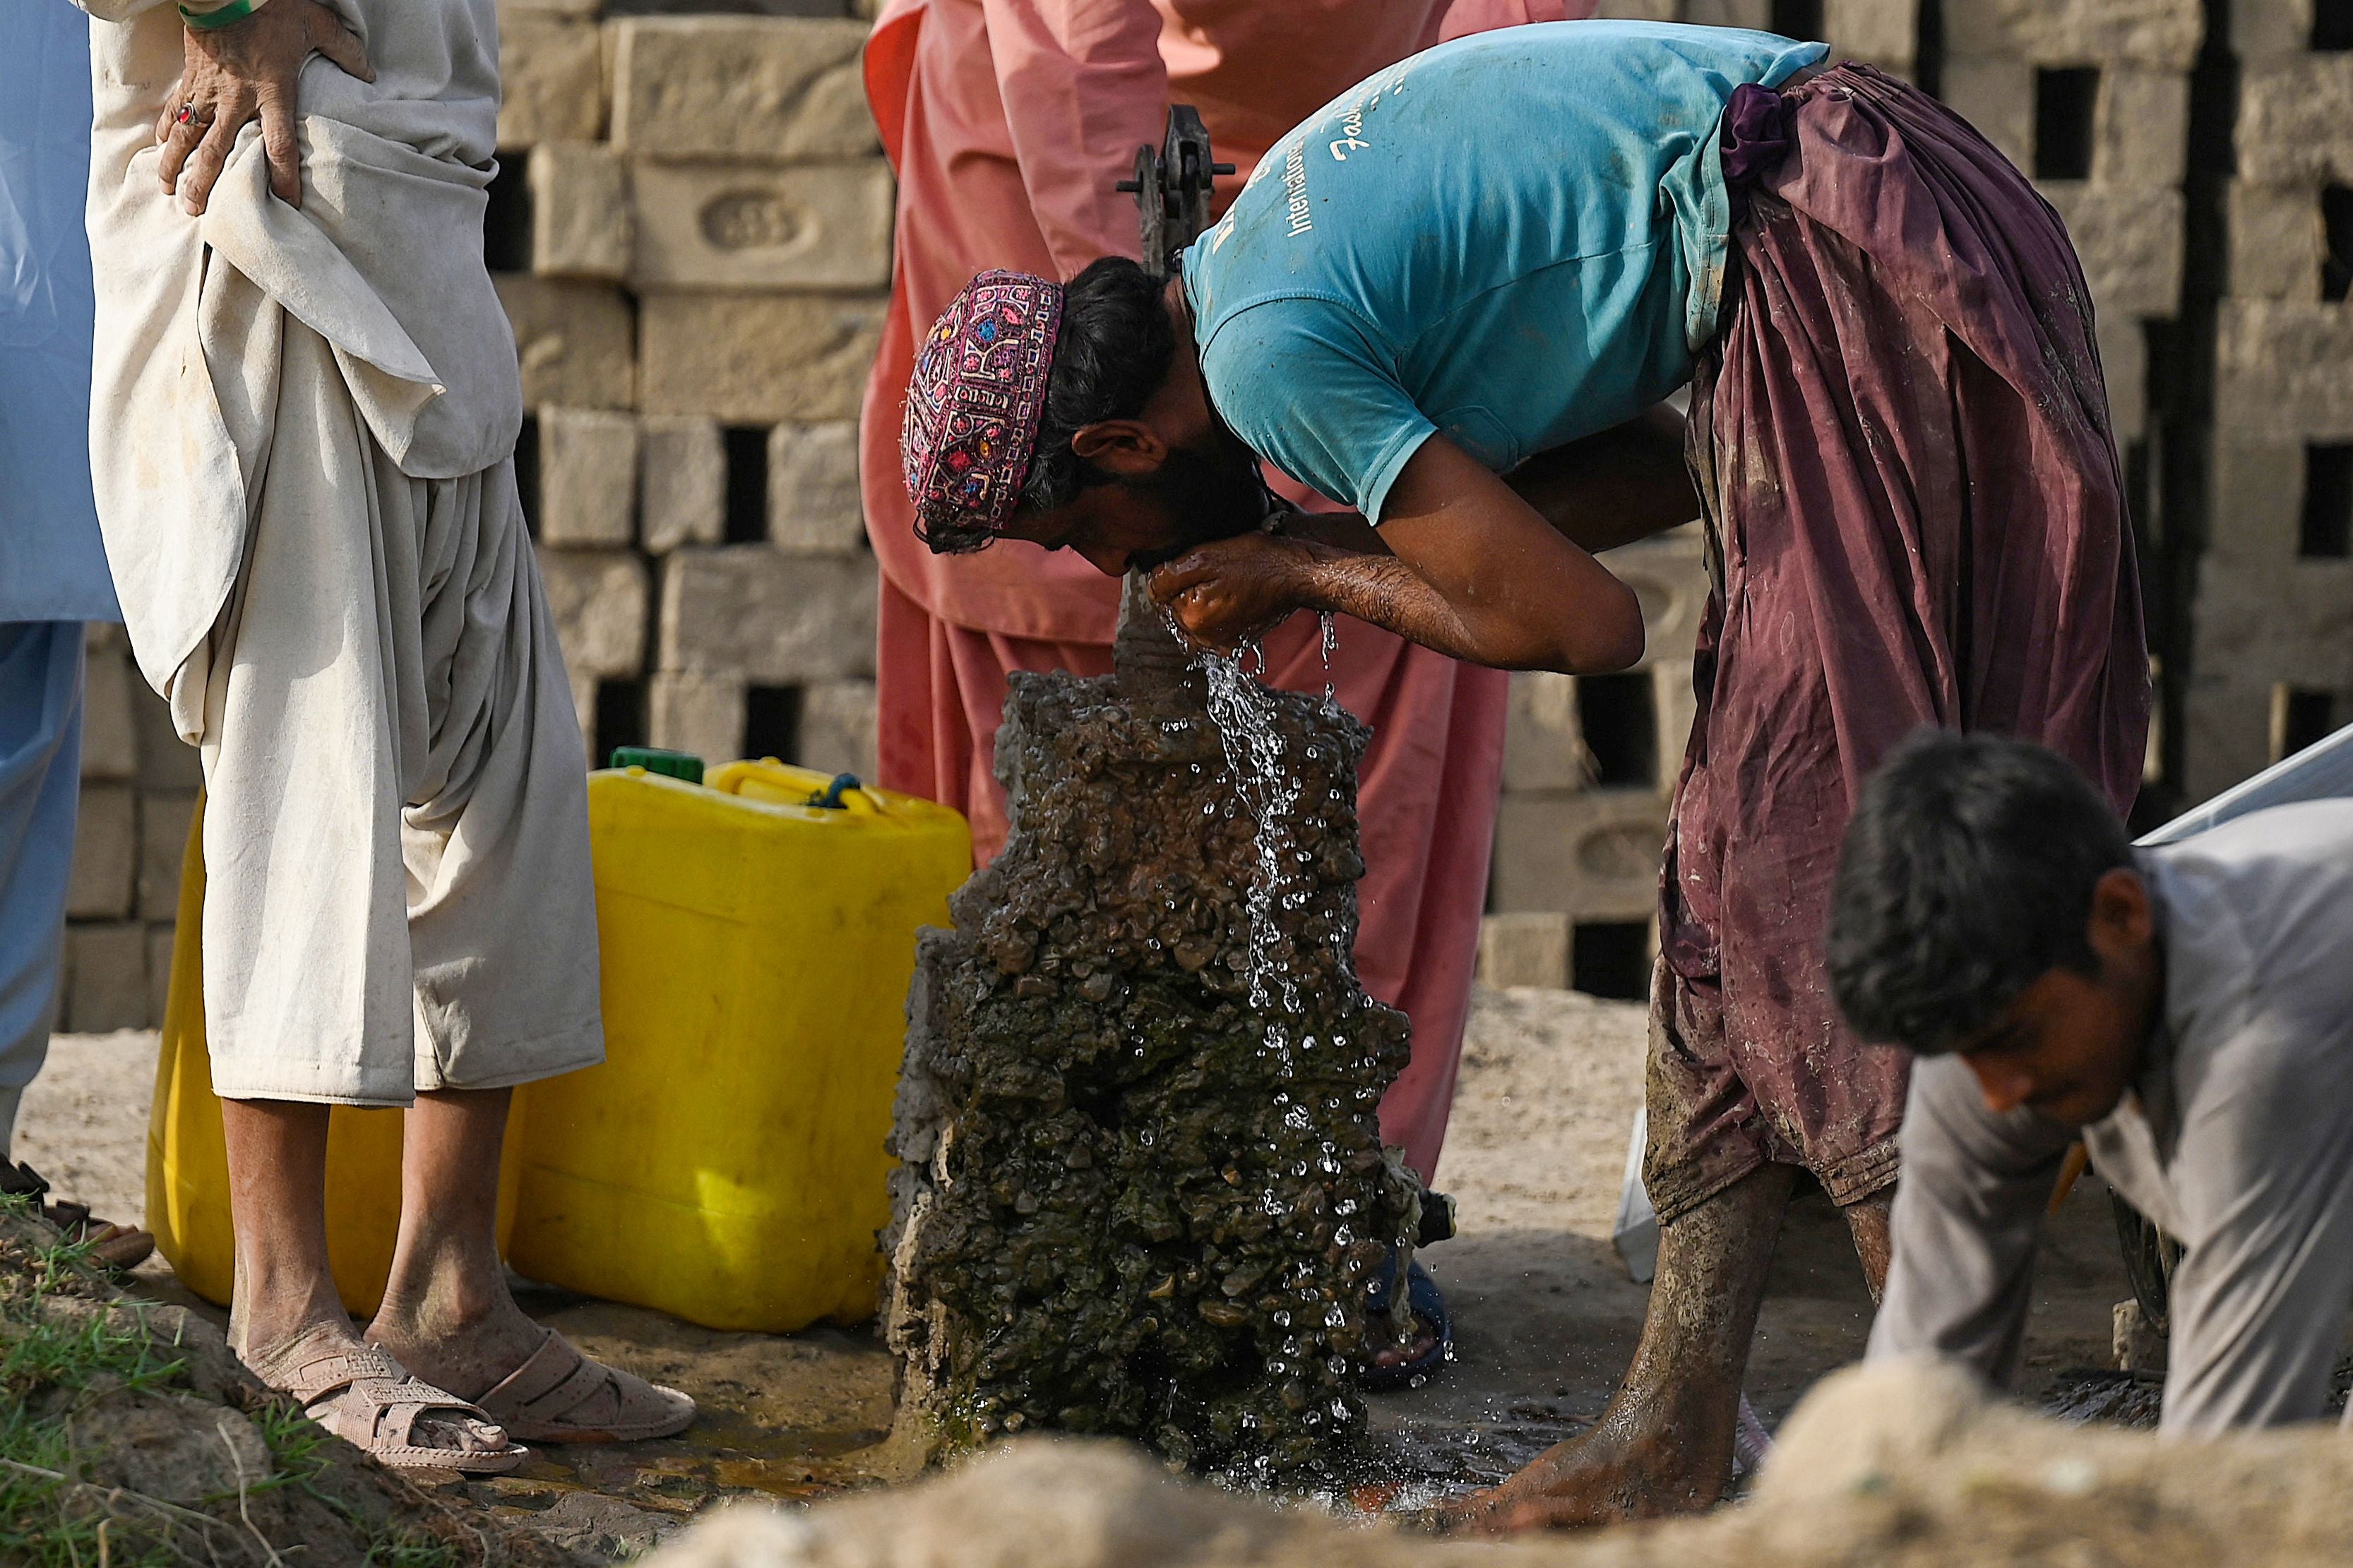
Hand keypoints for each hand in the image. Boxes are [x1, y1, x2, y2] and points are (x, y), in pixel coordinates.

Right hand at [157, 0, 372, 215]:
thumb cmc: (273, 6)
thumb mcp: (317, 24)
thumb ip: (345, 50)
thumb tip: (370, 74)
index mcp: (272, 92)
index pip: (280, 144)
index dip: (283, 176)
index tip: (285, 203)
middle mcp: (237, 99)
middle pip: (218, 151)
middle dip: (205, 183)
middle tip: (197, 212)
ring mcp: (209, 90)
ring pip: (189, 134)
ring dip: (177, 163)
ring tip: (169, 189)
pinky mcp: (191, 76)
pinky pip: (176, 107)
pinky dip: (168, 126)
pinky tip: (161, 145)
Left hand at [1147, 532, 1319, 652]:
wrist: (1297, 573)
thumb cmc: (1257, 560)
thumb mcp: (1204, 556)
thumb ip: (1168, 575)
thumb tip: (1151, 587)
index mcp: (1193, 619)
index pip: (1161, 596)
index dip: (1177, 574)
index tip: (1200, 564)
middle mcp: (1205, 639)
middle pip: (1177, 609)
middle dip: (1188, 590)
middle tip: (1216, 572)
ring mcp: (1223, 643)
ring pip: (1194, 618)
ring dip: (1202, 601)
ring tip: (1226, 584)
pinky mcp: (1238, 642)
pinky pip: (1214, 627)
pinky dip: (1218, 613)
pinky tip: (1234, 598)